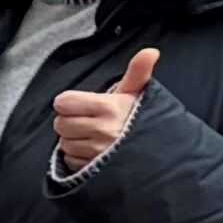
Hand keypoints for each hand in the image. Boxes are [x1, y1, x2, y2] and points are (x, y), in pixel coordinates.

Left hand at [57, 47, 158, 175]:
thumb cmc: (142, 120)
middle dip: (71, 121)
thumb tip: (151, 51)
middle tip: (89, 121)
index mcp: (108, 108)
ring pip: (64, 143)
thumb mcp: (138, 95)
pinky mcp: (94, 171)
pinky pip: (70, 160)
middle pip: (60, 123)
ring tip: (94, 137)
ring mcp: (98, 153)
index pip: (63, 102)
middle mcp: (102, 131)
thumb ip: (137, 72)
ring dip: (74, 140)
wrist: (162, 155)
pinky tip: (94, 152)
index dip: (70, 103)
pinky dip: (78, 157)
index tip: (83, 105)